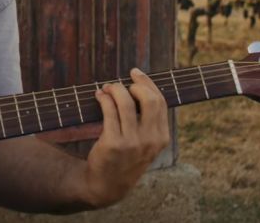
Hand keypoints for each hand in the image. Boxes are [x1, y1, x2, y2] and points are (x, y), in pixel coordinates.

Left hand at [81, 68, 169, 208]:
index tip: (136, 73)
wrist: (107, 186)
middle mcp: (150, 140)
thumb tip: (140, 86)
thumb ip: (147, 121)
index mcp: (161, 137)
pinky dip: (103, 98)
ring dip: (114, 89)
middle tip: (120, 84)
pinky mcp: (113, 143)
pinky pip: (109, 111)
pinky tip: (98, 96)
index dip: (148, 83)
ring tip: (106, 88)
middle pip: (148, 99)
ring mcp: (132, 142)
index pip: (160, 101)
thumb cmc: (125, 158)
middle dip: (133, 85)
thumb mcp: (145, 144)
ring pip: (126, 102)